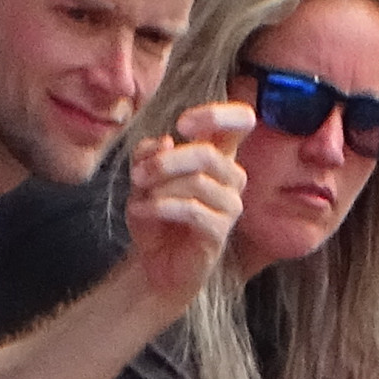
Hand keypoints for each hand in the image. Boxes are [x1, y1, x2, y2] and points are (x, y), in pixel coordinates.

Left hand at [121, 106, 250, 310]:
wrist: (154, 264)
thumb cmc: (155, 217)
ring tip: (137, 198)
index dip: (216, 115)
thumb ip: (149, 155)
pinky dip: (160, 207)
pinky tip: (141, 212)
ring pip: (198, 182)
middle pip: (208, 154)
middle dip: (167, 161)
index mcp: (218, 156)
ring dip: (160, 186)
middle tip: (137, 176)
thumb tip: (165, 141)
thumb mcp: (142, 179)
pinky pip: (192, 210)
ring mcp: (229, 206)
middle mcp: (230, 178)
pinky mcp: (220, 232)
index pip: (241, 122)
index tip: (182, 124)